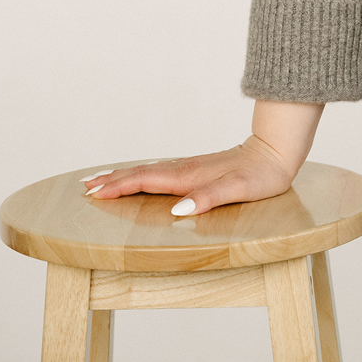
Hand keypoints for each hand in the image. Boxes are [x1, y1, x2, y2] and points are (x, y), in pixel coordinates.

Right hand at [80, 99, 323, 215]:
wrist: (278, 151)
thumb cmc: (262, 175)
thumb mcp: (239, 190)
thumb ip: (210, 198)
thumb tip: (179, 210)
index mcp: (189, 176)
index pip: (146, 180)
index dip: (119, 187)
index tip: (93, 194)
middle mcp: (186, 169)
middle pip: (140, 174)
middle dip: (112, 180)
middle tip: (83, 187)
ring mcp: (191, 167)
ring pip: (149, 171)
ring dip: (123, 176)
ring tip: (100, 180)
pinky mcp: (198, 169)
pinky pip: (161, 172)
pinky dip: (142, 174)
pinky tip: (140, 177)